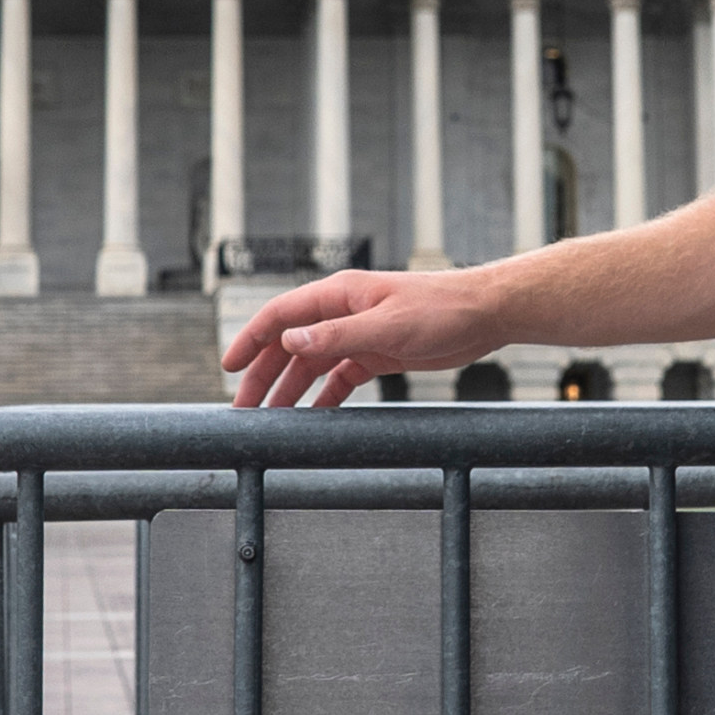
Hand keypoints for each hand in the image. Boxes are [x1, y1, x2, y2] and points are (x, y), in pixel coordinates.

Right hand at [223, 268, 503, 407]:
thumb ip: (336, 336)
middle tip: (244, 408)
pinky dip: (324, 396)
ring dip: (291, 389)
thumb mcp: (386, 325)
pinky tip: (313, 417)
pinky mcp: (377, 354)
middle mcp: (342, 312)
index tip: (229, 366)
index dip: (251, 339)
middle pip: (291, 345)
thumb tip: (289, 342)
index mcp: (339, 294)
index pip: (281, 315)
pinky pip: (340, 377)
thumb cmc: (440, 309)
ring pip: (313, 364)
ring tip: (271, 419)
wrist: (484, 314)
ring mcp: (358, 334)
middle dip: (264, 375)